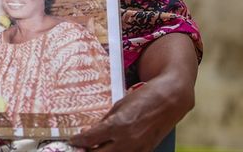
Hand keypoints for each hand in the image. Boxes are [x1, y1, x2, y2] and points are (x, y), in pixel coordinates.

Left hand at [69, 33, 196, 151]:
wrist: (171, 99)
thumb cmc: (145, 97)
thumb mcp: (120, 105)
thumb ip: (106, 120)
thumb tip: (93, 131)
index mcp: (117, 125)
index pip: (90, 139)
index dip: (78, 141)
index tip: (72, 140)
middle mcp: (127, 140)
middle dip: (87, 151)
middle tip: (80, 148)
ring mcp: (138, 149)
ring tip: (94, 148)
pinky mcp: (146, 151)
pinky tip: (111, 148)